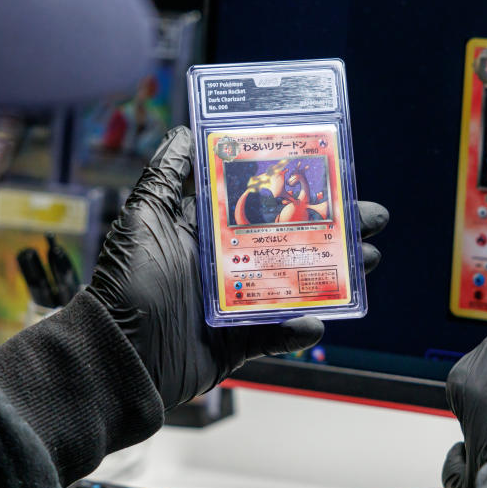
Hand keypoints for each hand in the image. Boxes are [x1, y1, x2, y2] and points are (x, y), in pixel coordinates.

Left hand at [87, 126, 388, 409]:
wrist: (115, 355)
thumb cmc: (125, 284)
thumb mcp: (142, 219)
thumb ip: (165, 178)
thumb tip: (184, 131)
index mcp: (206, 231)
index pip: (263, 202)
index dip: (299, 189)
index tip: (335, 175)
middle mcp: (225, 263)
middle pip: (290, 240)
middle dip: (334, 229)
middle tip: (371, 219)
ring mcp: (234, 303)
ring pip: (295, 284)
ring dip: (333, 274)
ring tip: (366, 261)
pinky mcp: (237, 342)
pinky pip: (276, 334)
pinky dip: (297, 330)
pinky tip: (315, 320)